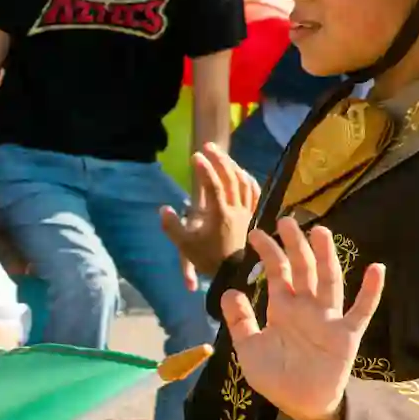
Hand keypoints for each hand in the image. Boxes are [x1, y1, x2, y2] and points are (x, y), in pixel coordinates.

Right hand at [162, 145, 260, 289]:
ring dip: (233, 166)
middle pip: (230, 178)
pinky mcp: (255, 215)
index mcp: (219, 215)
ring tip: (222, 156)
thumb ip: (172, 227)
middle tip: (209, 146)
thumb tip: (163, 209)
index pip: (213, 186)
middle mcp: (236, 209)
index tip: (195, 156)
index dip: (204, 169)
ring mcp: (248, 211)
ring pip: (244, 182)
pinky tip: (243, 173)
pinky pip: (255, 193)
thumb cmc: (209, 260)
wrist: (236, 273)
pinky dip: (248, 179)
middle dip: (219, 160)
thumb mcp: (185, 246)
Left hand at [220, 219, 384, 419]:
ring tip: (320, 232)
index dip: (268, 253)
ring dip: (326, 257)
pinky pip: (360, 310)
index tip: (256, 233)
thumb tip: (229, 291)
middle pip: (303, 269)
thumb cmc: (274, 375)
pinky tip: (376, 269)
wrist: (297, 403)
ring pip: (328, 280)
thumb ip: (240, 321)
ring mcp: (327, 318)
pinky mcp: (346, 334)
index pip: (277, 273)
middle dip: (295, 245)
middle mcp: (306, 308)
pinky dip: (370, 291)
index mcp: (282, 309)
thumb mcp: (248, 348)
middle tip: (286, 220)